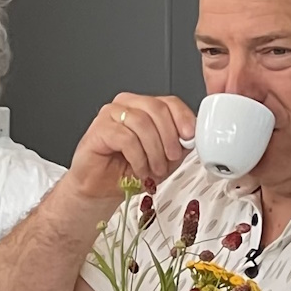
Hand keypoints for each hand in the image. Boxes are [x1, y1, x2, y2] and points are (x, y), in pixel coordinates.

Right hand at [61, 94, 195, 201]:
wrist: (101, 189)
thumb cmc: (128, 171)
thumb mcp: (163, 159)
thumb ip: (177, 145)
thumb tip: (191, 138)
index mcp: (144, 107)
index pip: (169, 101)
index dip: (183, 117)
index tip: (190, 136)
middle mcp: (127, 105)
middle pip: (157, 109)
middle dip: (169, 137)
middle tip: (171, 158)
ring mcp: (111, 114)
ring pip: (142, 122)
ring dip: (154, 151)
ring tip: (155, 169)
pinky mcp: (99, 128)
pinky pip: (126, 137)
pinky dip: (138, 157)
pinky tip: (140, 169)